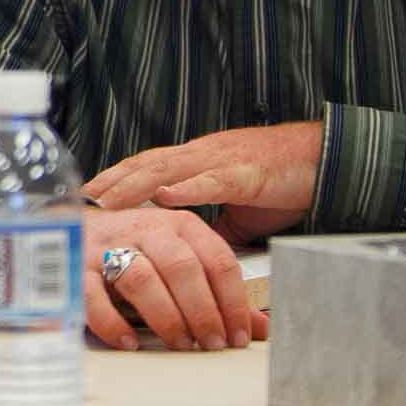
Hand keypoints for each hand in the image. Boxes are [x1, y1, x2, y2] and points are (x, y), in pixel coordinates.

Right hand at [80, 208, 269, 350]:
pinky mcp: (76, 266)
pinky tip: (130, 342)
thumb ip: (218, 292)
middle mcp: (146, 230)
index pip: (217, 260)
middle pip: (182, 267)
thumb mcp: (181, 259)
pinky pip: (93, 296)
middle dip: (203, 311)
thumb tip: (262, 328)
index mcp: (179, 225)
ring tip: (179, 344)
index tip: (240, 336)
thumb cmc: (134, 247)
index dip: (233, 302)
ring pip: (141, 278)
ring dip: (166, 317)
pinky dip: (112, 323)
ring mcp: (108, 246)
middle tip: (212, 344)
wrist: (69, 225)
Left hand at [84, 122, 321, 245]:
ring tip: (108, 200)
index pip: (145, 167)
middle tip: (80, 200)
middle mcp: (201, 155)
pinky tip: (165, 196)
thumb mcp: (238, 209)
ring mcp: (222, 161)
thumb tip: (192, 250)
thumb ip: (213, 225)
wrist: (324, 157)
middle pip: (146, 165)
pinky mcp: (247, 173)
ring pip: (169, 169)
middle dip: (112, 181)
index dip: (114, 179)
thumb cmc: (281, 180)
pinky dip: (187, 187)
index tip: (84, 195)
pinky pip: (212, 180)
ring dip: (135, 184)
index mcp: (196, 161)